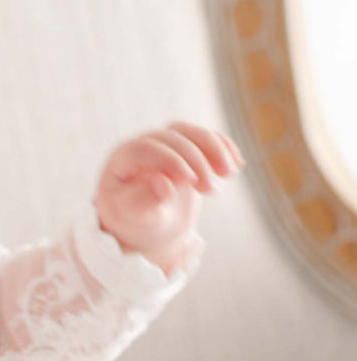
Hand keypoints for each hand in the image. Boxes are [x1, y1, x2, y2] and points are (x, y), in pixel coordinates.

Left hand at [93, 121, 245, 273]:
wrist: (149, 227)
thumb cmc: (135, 222)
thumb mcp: (134, 218)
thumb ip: (142, 201)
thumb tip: (163, 183)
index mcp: (122, 160)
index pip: (146, 149)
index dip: (169, 160)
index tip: (189, 180)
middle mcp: (142, 146)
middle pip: (172, 139)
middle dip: (195, 160)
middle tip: (211, 189)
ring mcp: (165, 145)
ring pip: (190, 133)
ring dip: (214, 149)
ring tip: (229, 174)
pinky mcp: (185, 148)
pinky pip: (204, 138)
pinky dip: (223, 146)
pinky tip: (237, 163)